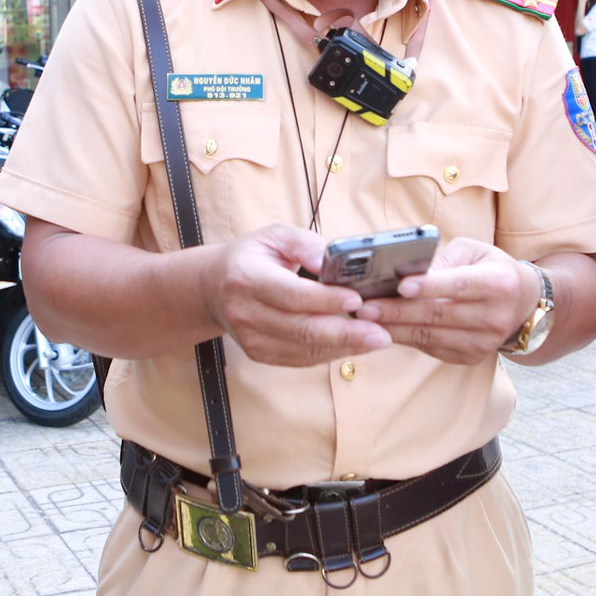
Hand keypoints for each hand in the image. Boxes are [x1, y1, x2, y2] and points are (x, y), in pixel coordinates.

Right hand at [206, 225, 389, 366]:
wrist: (214, 288)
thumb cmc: (251, 257)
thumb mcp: (275, 236)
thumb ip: (305, 243)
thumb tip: (332, 259)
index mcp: (248, 279)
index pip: (292, 295)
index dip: (327, 301)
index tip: (358, 299)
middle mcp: (246, 313)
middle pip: (302, 329)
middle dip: (346, 333)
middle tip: (380, 331)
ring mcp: (251, 339)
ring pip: (304, 350)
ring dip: (344, 347)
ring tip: (375, 339)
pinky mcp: (260, 354)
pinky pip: (300, 359)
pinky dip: (329, 354)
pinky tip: (352, 345)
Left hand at [357, 236, 532, 365]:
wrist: (522, 305)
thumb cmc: (490, 269)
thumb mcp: (474, 251)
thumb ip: (444, 258)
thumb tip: (407, 270)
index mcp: (498, 283)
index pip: (459, 285)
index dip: (429, 287)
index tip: (400, 286)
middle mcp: (494, 317)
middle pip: (438, 315)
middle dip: (397, 311)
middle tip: (364, 306)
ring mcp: (483, 342)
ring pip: (430, 336)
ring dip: (394, 328)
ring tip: (364, 320)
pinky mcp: (471, 357)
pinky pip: (430, 348)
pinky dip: (404, 338)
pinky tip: (382, 329)